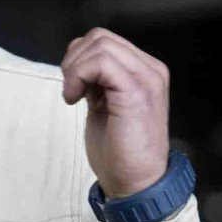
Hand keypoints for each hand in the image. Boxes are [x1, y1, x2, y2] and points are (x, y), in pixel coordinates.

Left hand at [60, 28, 170, 197]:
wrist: (136, 183)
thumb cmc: (120, 152)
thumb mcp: (105, 105)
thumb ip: (98, 81)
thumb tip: (78, 62)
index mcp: (145, 72)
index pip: (105, 40)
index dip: (79, 58)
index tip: (73, 87)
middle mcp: (150, 70)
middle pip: (100, 37)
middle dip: (74, 60)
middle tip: (71, 90)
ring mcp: (146, 79)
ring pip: (99, 44)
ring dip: (75, 68)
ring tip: (74, 95)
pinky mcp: (136, 91)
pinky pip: (100, 62)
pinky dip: (79, 75)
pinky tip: (75, 99)